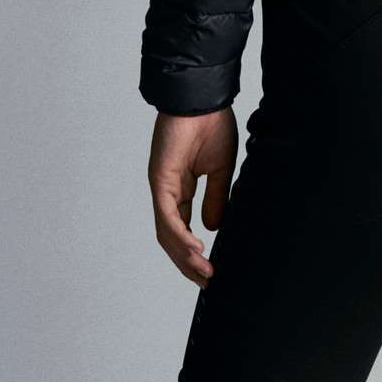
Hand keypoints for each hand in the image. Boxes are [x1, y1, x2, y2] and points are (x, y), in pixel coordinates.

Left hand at [148, 108, 237, 285]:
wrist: (204, 99)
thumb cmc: (212, 125)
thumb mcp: (220, 169)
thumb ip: (215, 198)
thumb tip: (213, 228)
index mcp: (181, 188)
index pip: (182, 229)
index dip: (193, 253)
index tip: (211, 272)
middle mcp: (168, 192)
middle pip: (171, 238)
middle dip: (187, 264)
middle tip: (207, 282)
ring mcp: (162, 187)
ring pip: (168, 233)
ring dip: (185, 257)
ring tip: (205, 273)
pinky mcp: (161, 180)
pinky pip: (168, 216)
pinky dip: (181, 236)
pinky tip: (196, 250)